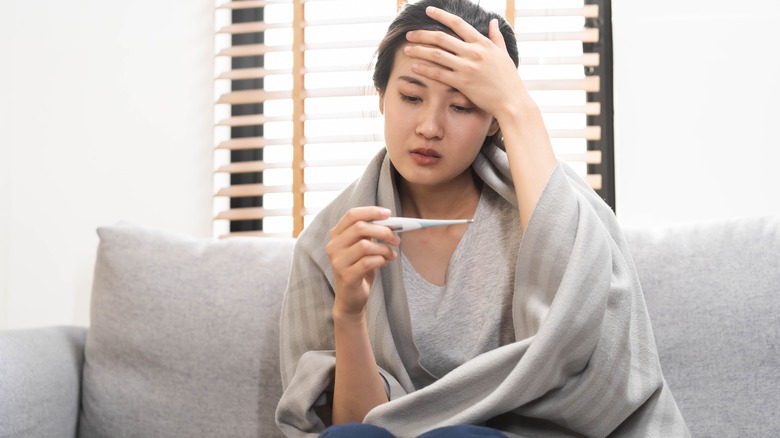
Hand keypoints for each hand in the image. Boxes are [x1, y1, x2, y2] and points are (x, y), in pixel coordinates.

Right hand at [326, 207, 399, 317]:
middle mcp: (333, 246)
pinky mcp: (346, 276)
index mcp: (337, 235)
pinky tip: (385, 262)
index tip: (388, 214)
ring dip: (384, 248)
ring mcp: (338, 261)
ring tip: (391, 255)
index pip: (352, 215)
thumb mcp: (362, 248)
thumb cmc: (359, 269)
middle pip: (360, 227)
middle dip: (383, 231)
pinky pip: (368, 262)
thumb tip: (390, 222)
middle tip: (396, 239)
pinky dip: (381, 260)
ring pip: (365, 245)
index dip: (371, 212)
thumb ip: (369, 234)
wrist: (350, 298)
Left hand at [403, 6, 532, 120]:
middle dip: (422, 34)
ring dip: (419, 50)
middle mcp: (473, 52)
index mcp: (482, 43)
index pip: (458, 24)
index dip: (441, 16)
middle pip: (441, 38)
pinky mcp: (462, 83)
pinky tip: (414, 66)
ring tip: (406, 49)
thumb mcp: (504, 54)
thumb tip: (493, 21)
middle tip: (409, 34)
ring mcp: (467, 67)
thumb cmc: (509, 79)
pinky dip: (424, 69)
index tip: (428, 11)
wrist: (511, 101)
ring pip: (436, 54)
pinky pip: (438, 73)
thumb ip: (496, 37)